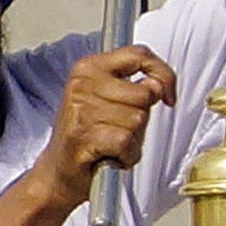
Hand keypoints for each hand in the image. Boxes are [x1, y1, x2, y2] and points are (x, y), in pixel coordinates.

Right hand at [28, 48, 177, 213]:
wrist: (57, 171)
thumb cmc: (88, 136)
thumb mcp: (111, 102)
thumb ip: (137, 89)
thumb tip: (158, 87)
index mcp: (88, 68)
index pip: (138, 54)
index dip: (163, 73)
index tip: (167, 94)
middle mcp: (81, 84)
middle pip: (143, 94)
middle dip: (140, 119)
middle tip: (118, 130)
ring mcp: (79, 109)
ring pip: (137, 120)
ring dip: (133, 140)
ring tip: (111, 144)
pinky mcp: (82, 135)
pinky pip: (126, 141)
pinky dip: (127, 155)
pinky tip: (112, 157)